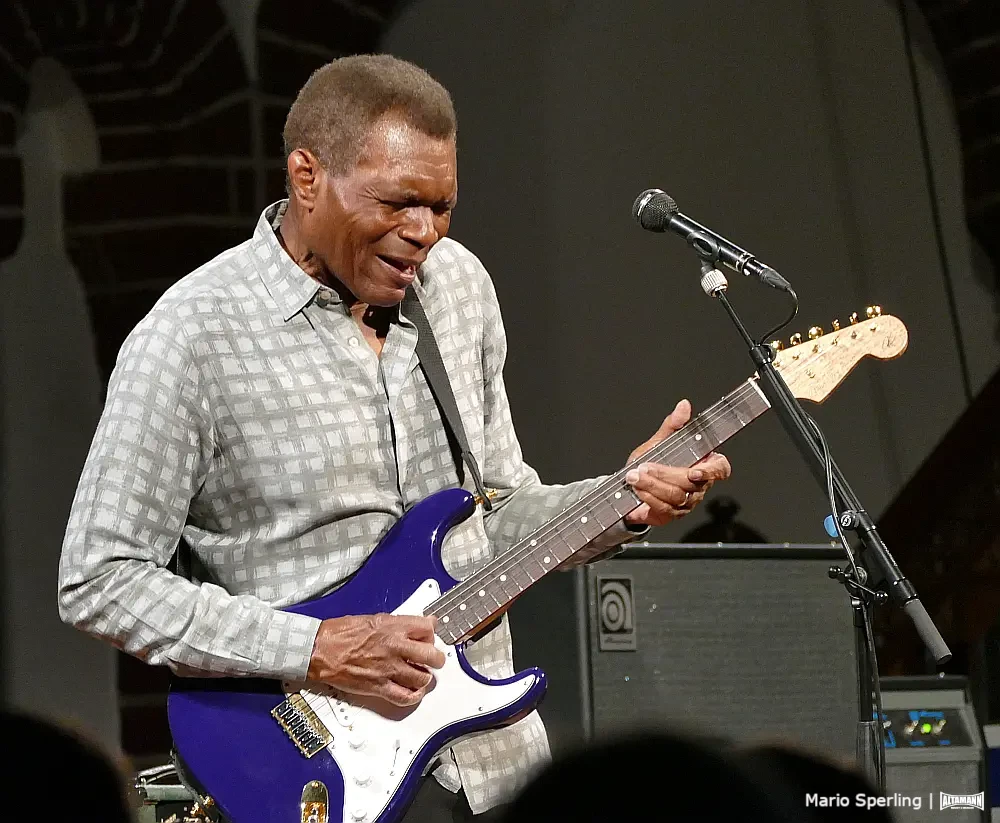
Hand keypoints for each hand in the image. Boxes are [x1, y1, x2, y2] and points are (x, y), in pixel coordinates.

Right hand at [306, 613, 445, 706]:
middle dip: (437, 658)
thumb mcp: (373, 617)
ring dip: (425, 677)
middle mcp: (394, 647)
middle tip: (434, 659)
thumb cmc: (340, 633)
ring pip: (422, 678)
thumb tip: (416, 624)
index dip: (430, 634)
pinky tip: (414, 692)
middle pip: (431, 655)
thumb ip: (397, 622)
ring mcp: (388, 668)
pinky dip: (413, 697)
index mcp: (392, 627)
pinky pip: (404, 697)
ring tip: (421, 675)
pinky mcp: (378, 687)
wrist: (320, 650)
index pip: (428, 628)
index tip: (428, 638)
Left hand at [624, 399, 731, 526]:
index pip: (720, 469)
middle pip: (690, 484)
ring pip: (675, 497)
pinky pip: (663, 508)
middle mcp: (698, 486)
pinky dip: (647, 497)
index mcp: (703, 465)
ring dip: (652, 486)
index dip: (712, 472)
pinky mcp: (671, 515)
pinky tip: (637, 489)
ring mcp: (686, 503)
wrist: (632, 486)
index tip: (694, 471)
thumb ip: (673, 425)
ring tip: (635, 476)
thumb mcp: (661, 441)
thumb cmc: (651, 462)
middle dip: (665, 475)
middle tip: (644, 467)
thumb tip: (683, 406)